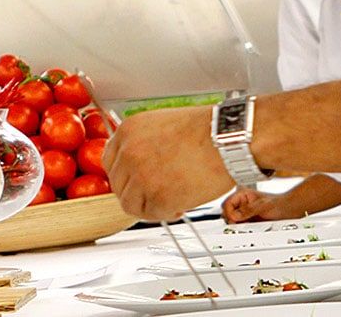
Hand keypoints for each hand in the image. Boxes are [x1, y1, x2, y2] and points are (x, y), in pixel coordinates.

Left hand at [103, 106, 235, 219]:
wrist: (230, 139)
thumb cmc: (208, 130)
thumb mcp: (163, 124)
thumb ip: (144, 143)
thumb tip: (138, 164)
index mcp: (129, 130)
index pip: (109, 162)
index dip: (125, 175)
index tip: (136, 181)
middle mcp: (130, 152)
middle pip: (118, 185)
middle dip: (137, 192)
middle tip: (157, 193)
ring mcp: (141, 176)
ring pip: (130, 204)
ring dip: (149, 205)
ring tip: (170, 199)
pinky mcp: (158, 197)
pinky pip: (152, 215)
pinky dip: (166, 213)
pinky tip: (181, 204)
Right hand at [222, 187, 281, 222]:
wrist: (287, 211)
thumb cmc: (278, 204)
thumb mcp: (263, 206)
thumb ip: (249, 210)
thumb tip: (235, 215)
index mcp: (242, 194)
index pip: (227, 204)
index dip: (229, 213)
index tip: (235, 220)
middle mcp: (241, 202)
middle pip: (226, 212)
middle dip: (232, 220)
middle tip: (240, 224)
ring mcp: (243, 212)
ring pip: (231, 220)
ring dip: (236, 225)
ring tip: (246, 225)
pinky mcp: (246, 220)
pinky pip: (238, 226)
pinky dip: (241, 229)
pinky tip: (248, 228)